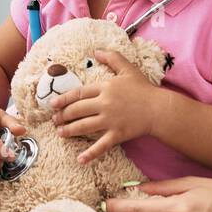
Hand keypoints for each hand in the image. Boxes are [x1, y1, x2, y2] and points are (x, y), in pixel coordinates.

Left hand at [49, 48, 164, 163]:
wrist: (159, 108)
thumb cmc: (143, 88)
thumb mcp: (128, 69)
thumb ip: (112, 57)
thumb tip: (96, 51)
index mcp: (105, 87)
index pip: (78, 93)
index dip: (64, 99)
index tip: (53, 104)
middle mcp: (104, 104)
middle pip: (77, 110)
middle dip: (63, 116)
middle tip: (55, 120)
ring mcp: (110, 120)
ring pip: (84, 127)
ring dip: (70, 131)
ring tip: (60, 133)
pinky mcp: (118, 134)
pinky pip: (101, 145)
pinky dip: (90, 154)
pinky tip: (80, 159)